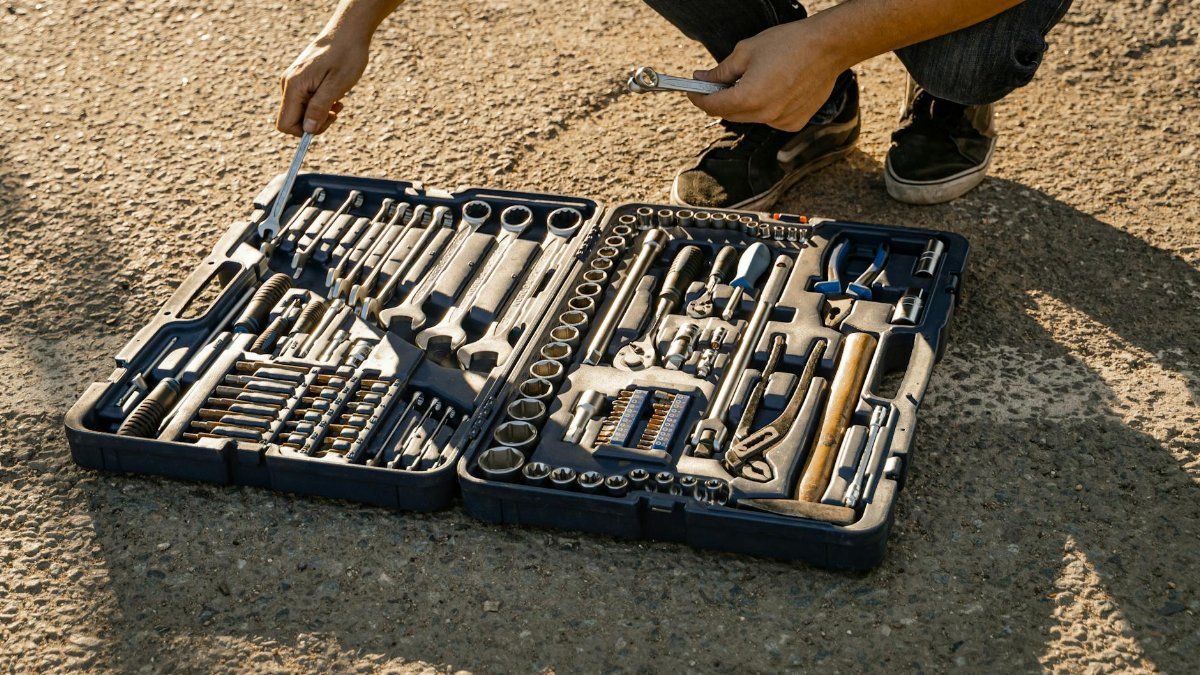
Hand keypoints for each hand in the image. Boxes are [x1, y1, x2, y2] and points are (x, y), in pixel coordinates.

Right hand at [276, 35, 368, 135]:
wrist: (347, 33)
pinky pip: (305, 101)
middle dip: (315, 122)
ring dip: (320, 113)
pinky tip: (335, 97)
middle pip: (293, 120)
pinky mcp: (300, 79)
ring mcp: (293, 81)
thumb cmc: (345, 56)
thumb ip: (319, 108)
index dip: (303, 132)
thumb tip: (307, 130)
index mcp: (293, 86)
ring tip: (338, 102)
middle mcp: (288, 84)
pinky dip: (320, 104)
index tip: (325, 122)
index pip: (285, 124)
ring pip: (301, 111)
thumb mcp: (336, 86)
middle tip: (336, 113)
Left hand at [687, 21, 846, 131]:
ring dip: (744, 103)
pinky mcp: (794, 122)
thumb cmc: (789, 44)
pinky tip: (773, 88)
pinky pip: (770, 119)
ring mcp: (780, 122)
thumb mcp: (747, 51)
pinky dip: (765, 107)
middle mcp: (764, 116)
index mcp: (749, 98)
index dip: (699, 98)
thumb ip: (721, 71)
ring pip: (750, 118)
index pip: (712, 107)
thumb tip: (703, 79)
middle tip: (716, 83)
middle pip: (730, 114)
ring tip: (751, 81)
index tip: (693, 91)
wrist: (828, 47)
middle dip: (720, 100)